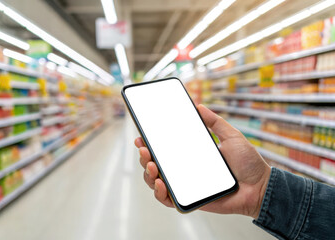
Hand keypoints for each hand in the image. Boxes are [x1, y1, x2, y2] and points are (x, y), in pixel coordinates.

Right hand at [134, 104, 270, 217]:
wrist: (260, 187)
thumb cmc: (247, 164)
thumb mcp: (232, 136)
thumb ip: (216, 122)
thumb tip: (199, 106)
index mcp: (191, 154)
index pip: (166, 148)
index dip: (150, 143)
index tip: (143, 136)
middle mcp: (184, 169)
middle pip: (156, 164)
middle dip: (144, 156)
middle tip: (144, 149)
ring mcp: (186, 185)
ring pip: (157, 181)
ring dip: (148, 173)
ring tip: (152, 165)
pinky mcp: (190, 200)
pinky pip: (168, 200)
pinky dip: (160, 193)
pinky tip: (160, 183)